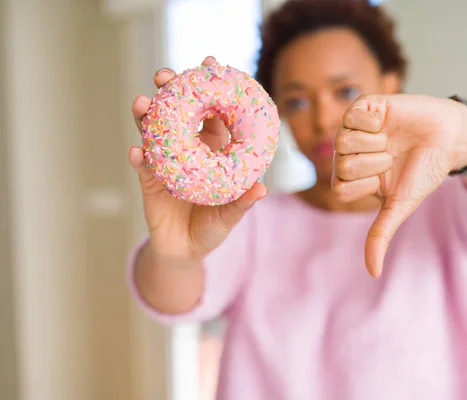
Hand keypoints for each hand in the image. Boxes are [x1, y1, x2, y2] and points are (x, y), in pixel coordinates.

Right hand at [129, 56, 267, 260]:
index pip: (211, 112)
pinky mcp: (149, 182)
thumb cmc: (213, 226)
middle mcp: (187, 149)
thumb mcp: (230, 215)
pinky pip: (143, 167)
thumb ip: (243, 202)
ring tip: (142, 103)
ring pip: (153, 132)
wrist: (185, 249)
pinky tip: (137, 151)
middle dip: (169, 91)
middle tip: (164, 76)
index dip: (210, 89)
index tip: (210, 63)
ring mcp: (165, 162)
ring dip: (145, 116)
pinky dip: (139, 158)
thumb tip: (262, 188)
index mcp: (211, 149)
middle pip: (176, 113)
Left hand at [332, 94, 466, 277]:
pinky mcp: (363, 106)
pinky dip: (374, 121)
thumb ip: (380, 235)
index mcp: (352, 178)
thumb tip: (373, 273)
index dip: (368, 183)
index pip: (340, 188)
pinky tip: (386, 121)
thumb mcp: (400, 205)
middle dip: (374, 163)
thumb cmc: (423, 171)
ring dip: (375, 143)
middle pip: (341, 165)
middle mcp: (348, 153)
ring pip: (343, 141)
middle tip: (391, 155)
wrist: (448, 138)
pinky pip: (352, 115)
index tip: (387, 176)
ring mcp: (353, 129)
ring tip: (389, 139)